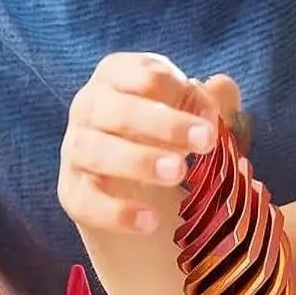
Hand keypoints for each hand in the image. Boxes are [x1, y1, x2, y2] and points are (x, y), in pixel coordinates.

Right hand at [59, 53, 239, 233]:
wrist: (133, 175)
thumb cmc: (164, 125)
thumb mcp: (189, 108)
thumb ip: (209, 98)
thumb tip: (223, 87)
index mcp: (117, 74)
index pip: (144, 76)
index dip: (181, 93)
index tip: (211, 120)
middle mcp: (88, 105)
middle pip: (119, 111)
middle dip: (165, 126)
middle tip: (205, 143)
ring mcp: (75, 147)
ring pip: (96, 151)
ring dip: (140, 162)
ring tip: (179, 174)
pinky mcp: (71, 190)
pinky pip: (86, 201)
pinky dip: (117, 212)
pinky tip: (151, 220)